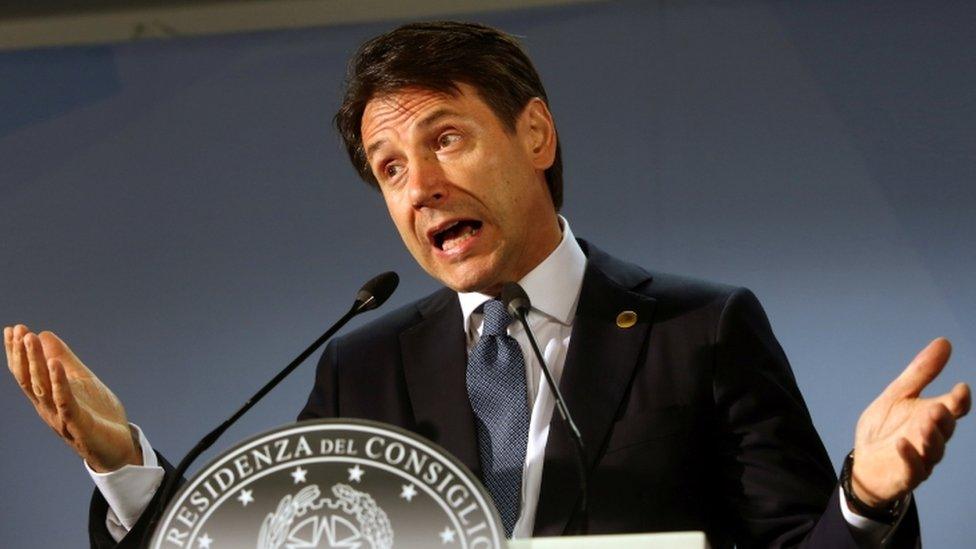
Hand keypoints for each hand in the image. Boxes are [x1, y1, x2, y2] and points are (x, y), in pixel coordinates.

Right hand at [4, 324, 141, 471]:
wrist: (118, 446)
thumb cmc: (97, 414)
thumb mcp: (81, 380)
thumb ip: (64, 360)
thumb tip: (44, 334)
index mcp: (47, 398)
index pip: (26, 373)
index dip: (17, 352)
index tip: (12, 329)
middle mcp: (48, 407)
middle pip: (29, 379)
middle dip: (22, 354)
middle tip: (17, 329)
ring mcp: (60, 416)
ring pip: (42, 388)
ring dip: (36, 363)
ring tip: (30, 339)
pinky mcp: (78, 423)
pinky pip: (65, 401)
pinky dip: (59, 382)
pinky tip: (55, 364)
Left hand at [852, 338, 970, 506]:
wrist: (863, 462)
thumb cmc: (885, 428)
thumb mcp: (897, 395)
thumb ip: (921, 372)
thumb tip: (944, 342)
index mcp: (931, 416)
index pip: (954, 408)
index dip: (959, 400)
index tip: (960, 388)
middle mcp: (931, 437)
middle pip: (945, 428)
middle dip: (943, 418)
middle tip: (938, 407)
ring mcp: (921, 457)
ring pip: (934, 449)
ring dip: (931, 436)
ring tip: (924, 422)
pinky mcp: (905, 474)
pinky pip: (912, 468)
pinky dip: (909, 456)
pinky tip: (901, 443)